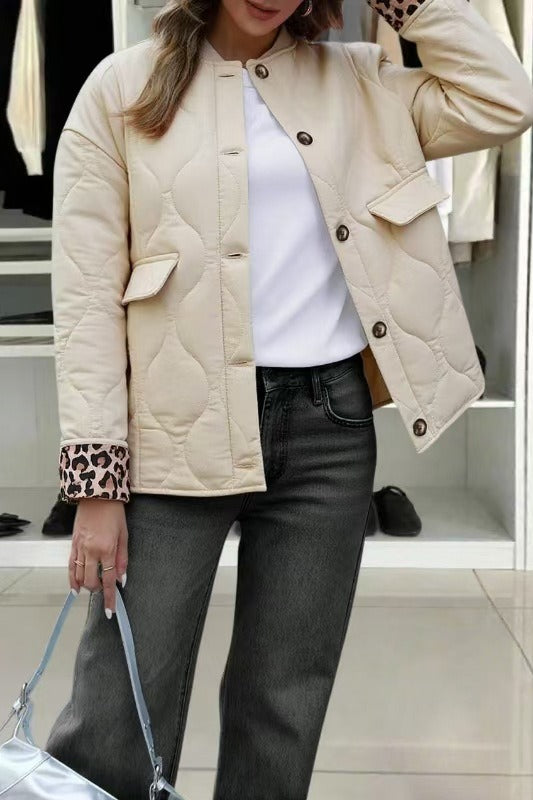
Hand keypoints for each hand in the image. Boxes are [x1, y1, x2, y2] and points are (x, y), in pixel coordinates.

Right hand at [68, 498, 128, 618]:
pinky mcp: (73, 543)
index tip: (111, 611)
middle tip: (103, 591)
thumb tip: (122, 579)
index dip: (110, 598)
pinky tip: (75, 586)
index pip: (108, 580)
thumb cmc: (114, 513)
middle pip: (91, 581)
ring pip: (79, 575)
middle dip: (97, 590)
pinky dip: (72, 578)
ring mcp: (80, 548)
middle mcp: (91, 551)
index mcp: (107, 549)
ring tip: (91, 589)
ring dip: (85, 586)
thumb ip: (123, 559)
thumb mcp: (124, 535)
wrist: (96, 495)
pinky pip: (71, 565)